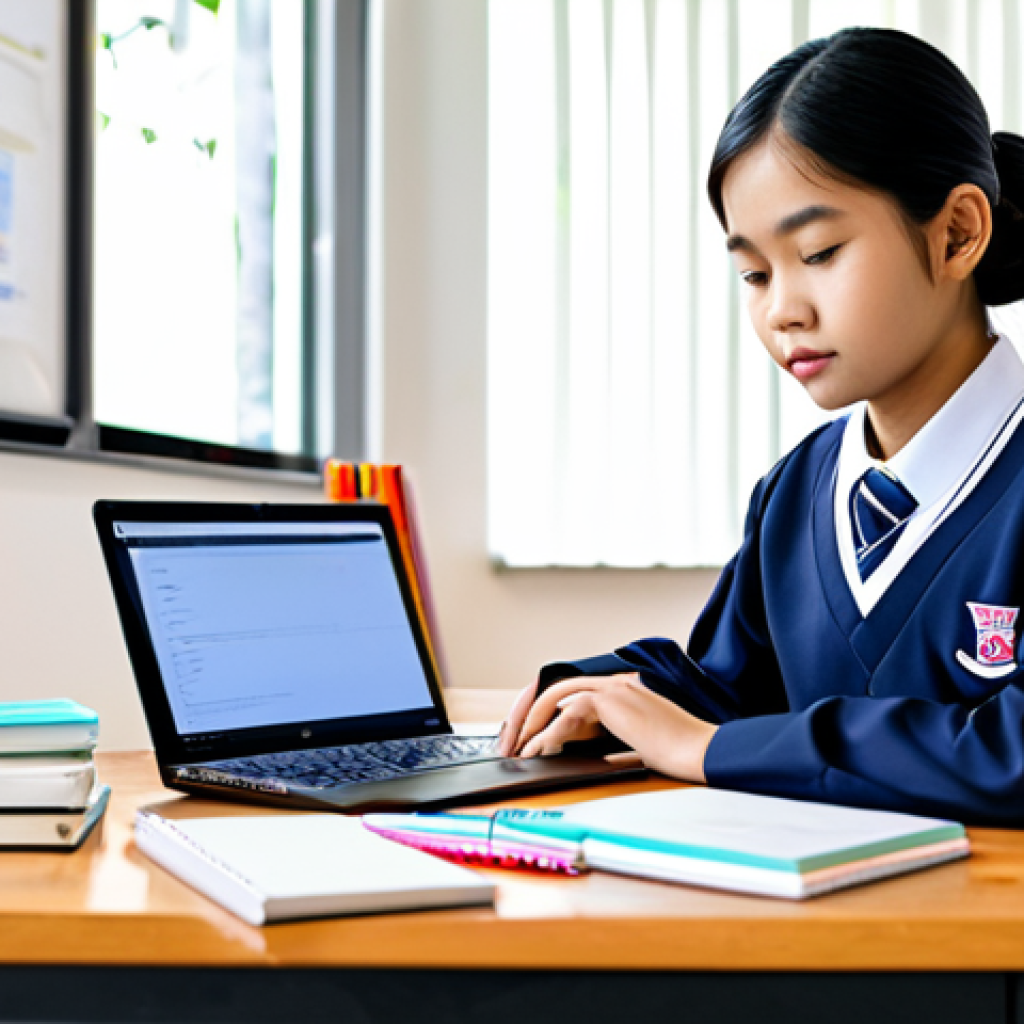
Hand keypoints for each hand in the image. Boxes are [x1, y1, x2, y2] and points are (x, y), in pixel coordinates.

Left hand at [510, 673, 717, 782]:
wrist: (700, 751)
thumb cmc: (677, 753)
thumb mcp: (634, 744)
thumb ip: (606, 741)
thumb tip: (576, 754)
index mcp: (621, 692)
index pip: (572, 695)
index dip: (547, 714)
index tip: (530, 737)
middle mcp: (615, 683)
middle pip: (558, 689)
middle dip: (532, 714)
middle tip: (515, 741)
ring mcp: (614, 687)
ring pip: (559, 696)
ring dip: (535, 723)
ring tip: (522, 748)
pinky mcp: (613, 698)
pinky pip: (569, 712)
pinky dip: (550, 732)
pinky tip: (540, 750)